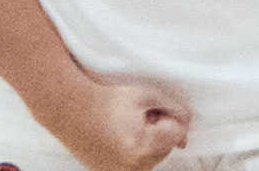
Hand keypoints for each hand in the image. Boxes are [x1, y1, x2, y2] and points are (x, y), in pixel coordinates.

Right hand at [39, 76, 190, 170]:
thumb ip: (175, 109)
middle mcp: (133, 167)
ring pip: (153, 158)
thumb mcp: (146, 95)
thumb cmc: (108, 99)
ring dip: (148, 142)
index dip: (168, 116)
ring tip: (126, 125)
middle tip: (136, 114)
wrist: (71, 109)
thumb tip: (187, 127)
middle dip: (158, 130)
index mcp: (143, 146)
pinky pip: (136, 165)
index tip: (151, 109)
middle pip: (166, 148)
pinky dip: (134, 151)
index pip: (178, 134)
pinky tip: (120, 136)